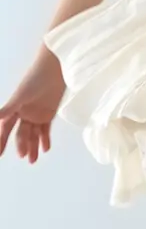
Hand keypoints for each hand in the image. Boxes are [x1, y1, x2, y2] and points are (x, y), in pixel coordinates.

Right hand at [0, 48, 65, 162]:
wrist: (56, 68)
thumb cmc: (36, 77)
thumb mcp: (22, 94)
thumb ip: (9, 108)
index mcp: (15, 108)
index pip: (6, 128)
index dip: (1, 141)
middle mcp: (24, 112)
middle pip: (21, 133)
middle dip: (21, 145)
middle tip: (23, 156)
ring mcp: (37, 113)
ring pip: (33, 134)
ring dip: (33, 146)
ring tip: (33, 160)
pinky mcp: (49, 112)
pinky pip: (46, 129)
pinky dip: (45, 139)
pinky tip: (46, 149)